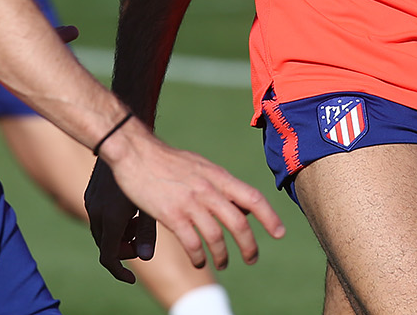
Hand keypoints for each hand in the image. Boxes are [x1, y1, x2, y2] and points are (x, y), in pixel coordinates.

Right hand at [84, 129, 284, 283]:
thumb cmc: (167, 160)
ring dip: (223, 256)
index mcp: (217, 176)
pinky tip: (198, 261)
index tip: (280, 233)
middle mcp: (208, 189)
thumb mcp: (200, 166)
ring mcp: (189, 202)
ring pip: (216, 237)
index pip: (252, 197)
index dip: (269, 217)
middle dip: (249, 246)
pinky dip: (198, 256)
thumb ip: (219, 184)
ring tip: (224, 263)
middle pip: (238, 223)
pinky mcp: (171, 215)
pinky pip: (191, 243)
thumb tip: (239, 205)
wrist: (136, 152)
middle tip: (252, 259)